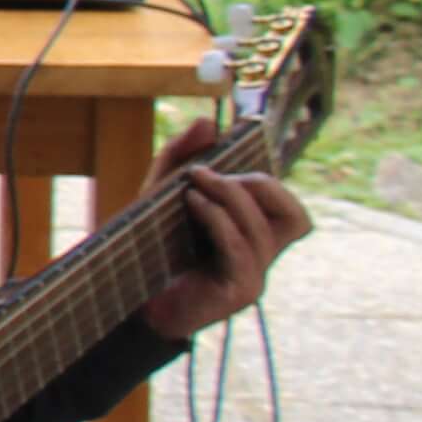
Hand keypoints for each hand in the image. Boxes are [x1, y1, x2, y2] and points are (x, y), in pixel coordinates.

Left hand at [142, 124, 310, 341]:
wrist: (126, 299)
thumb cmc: (149, 247)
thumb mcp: (159, 194)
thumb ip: (180, 157)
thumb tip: (208, 122)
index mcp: (254, 238)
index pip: (290, 208)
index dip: (268, 181)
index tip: (222, 163)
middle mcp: (262, 258)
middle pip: (294, 215)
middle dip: (257, 185)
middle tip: (211, 174)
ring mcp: (254, 277)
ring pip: (263, 228)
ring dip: (229, 197)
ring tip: (193, 185)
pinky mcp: (237, 291)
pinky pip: (242, 248)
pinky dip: (219, 219)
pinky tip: (193, 204)